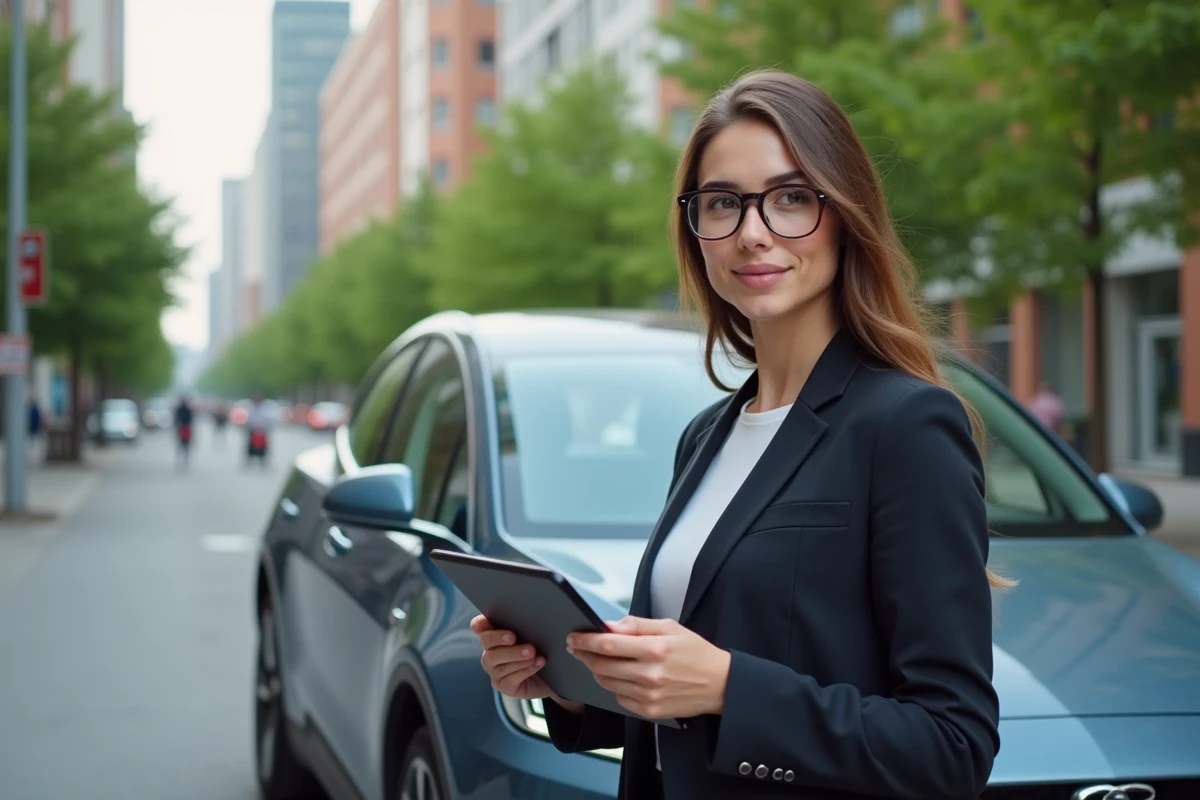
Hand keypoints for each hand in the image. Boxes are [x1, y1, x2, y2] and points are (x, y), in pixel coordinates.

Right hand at [470, 615, 581, 712]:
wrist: (557, 676)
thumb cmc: (545, 649)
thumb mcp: (541, 634)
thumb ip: (533, 624)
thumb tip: (538, 614)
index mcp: (498, 634)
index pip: (480, 626)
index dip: (479, 624)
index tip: (483, 623)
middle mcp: (492, 651)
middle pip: (486, 642)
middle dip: (499, 638)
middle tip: (514, 637)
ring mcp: (495, 670)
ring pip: (496, 662)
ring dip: (515, 656)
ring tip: (533, 653)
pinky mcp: (504, 685)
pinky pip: (508, 679)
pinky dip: (524, 670)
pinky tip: (537, 664)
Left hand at [567, 616, 730, 720]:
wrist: (720, 684)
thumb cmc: (695, 653)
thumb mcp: (670, 627)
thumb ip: (637, 625)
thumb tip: (610, 625)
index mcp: (654, 649)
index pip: (608, 644)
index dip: (585, 640)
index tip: (574, 637)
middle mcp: (650, 675)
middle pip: (602, 666)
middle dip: (584, 655)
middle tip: (577, 647)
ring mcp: (649, 696)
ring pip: (607, 683)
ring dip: (596, 670)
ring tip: (596, 659)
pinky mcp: (650, 711)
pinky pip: (619, 698)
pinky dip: (613, 686)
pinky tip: (617, 676)